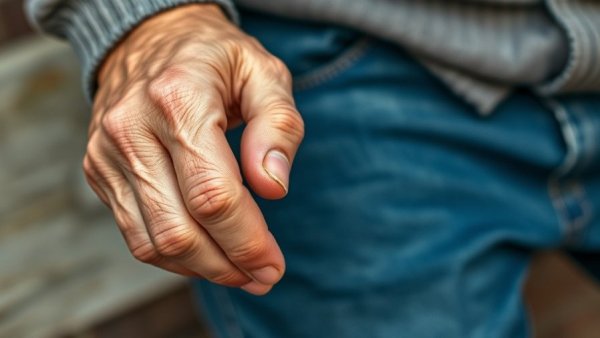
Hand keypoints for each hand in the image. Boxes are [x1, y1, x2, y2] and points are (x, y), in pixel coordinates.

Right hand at [83, 4, 303, 294]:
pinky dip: (175, 256)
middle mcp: (132, 128)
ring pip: (154, 242)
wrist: (150, 39)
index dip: (247, 241)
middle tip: (264, 275)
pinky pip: (135, 234)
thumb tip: (273, 188)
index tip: (273, 264)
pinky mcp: (100, 170)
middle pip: (180, 229)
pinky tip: (207, 254)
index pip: (213, 195)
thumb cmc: (216, 58)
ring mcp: (108, 152)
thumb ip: (278, 126)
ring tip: (240, 271)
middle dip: (228, 264)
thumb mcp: (264, 72)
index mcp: (178, 98)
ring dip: (202, 269)